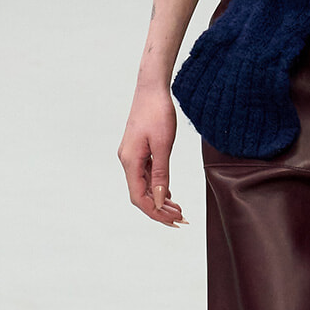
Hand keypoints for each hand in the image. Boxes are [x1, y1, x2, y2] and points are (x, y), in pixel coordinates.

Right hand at [118, 86, 186, 225]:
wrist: (151, 88)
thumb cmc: (158, 112)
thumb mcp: (163, 145)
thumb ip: (161, 174)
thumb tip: (160, 200)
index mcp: (130, 161)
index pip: (139, 197)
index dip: (155, 212)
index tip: (174, 221)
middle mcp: (127, 160)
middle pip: (141, 194)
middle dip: (160, 209)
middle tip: (182, 219)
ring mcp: (132, 156)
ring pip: (144, 185)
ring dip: (160, 199)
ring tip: (179, 209)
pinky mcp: (138, 150)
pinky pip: (146, 175)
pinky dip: (158, 186)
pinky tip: (170, 192)